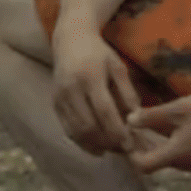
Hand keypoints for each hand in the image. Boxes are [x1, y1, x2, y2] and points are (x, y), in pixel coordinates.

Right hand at [51, 25, 142, 154]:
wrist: (70, 41)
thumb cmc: (98, 53)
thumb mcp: (118, 67)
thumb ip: (128, 93)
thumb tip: (136, 120)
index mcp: (89, 76)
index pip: (104, 111)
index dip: (117, 131)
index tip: (130, 144)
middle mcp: (71, 88)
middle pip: (88, 125)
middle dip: (107, 141)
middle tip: (123, 149)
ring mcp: (59, 96)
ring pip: (76, 130)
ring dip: (95, 144)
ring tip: (112, 149)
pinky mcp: (54, 102)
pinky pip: (67, 128)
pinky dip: (82, 141)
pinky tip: (96, 146)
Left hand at [126, 91, 190, 172]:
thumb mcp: (177, 109)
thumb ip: (151, 116)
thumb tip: (128, 121)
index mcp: (177, 154)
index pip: (143, 165)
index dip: (131, 153)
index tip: (126, 136)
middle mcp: (186, 165)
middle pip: (156, 161)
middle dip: (142, 145)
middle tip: (133, 124)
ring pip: (169, 157)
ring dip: (157, 143)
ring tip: (148, 122)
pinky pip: (183, 155)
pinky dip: (172, 144)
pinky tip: (170, 126)